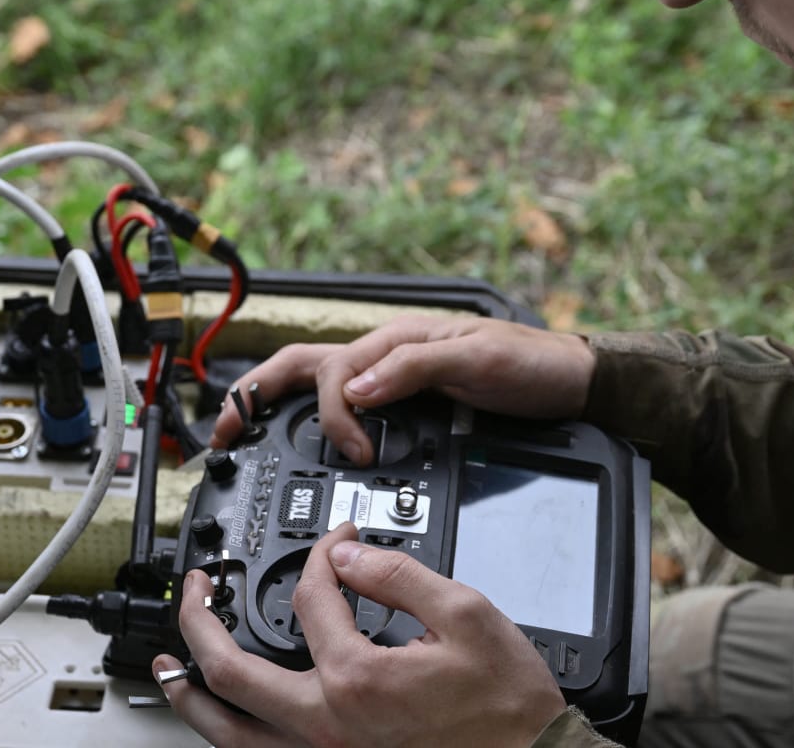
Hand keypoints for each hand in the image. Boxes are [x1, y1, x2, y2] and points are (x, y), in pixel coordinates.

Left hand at [156, 523, 566, 747]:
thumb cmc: (509, 709)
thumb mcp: (467, 616)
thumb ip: (399, 576)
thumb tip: (347, 556)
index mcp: (356, 677)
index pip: (312, 597)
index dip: (320, 556)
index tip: (335, 543)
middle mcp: (327, 725)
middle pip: (230, 672)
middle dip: (199, 623)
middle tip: (194, 591)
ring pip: (231, 734)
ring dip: (192, 696)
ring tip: (171, 668)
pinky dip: (232, 737)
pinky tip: (227, 722)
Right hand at [211, 316, 594, 463]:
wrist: (574, 385)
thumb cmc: (532, 365)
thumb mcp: (476, 357)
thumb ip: (411, 369)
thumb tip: (352, 390)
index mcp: (394, 342)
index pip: (331, 373)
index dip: (331, 416)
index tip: (354, 452)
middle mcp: (385, 359)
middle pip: (299, 369)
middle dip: (251, 396)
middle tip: (219, 435)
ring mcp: (393, 379)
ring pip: (317, 388)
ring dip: (274, 407)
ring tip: (242, 437)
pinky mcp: (408, 403)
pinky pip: (349, 409)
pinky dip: (315, 424)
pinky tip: (308, 447)